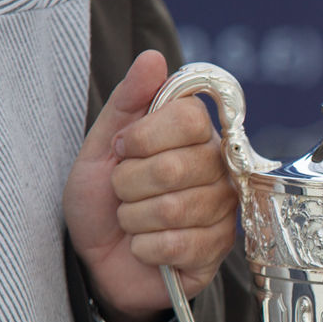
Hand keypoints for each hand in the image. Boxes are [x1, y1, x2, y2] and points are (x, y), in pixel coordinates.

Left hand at [64, 50, 237, 321]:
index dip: (145, 136)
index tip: (124, 150)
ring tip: (133, 222)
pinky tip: (145, 248)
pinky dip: (146, 248)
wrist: (99, 263)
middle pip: (176, 166)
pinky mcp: (218, 251)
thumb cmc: (103, 203)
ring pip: (175, 208)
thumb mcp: (101, 149)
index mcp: (196, 137)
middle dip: (129, 185)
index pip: (190, 118)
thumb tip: (153, 58)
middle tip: (123, 193)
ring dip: (134, 219)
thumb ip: (127, 102)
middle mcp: (219, 170)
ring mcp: (223, 212)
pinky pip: (178, 244)